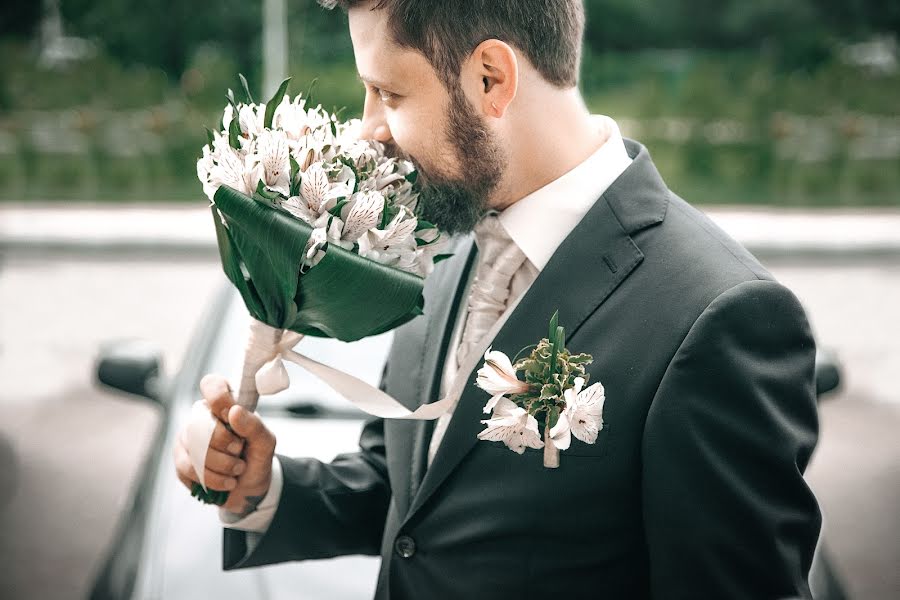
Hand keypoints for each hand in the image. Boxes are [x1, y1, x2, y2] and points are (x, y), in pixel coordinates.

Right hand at [173, 374, 276, 515]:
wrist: (250, 488)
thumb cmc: (256, 457)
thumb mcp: (265, 442)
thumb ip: (254, 425)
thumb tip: (234, 411)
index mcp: (225, 404)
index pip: (212, 385)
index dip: (219, 399)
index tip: (232, 416)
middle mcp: (202, 416)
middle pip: (200, 423)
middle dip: (224, 444)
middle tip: (239, 451)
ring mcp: (187, 438)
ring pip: (194, 448)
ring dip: (222, 465)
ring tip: (237, 469)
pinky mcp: (180, 460)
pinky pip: (188, 468)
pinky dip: (212, 479)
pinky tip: (226, 481)